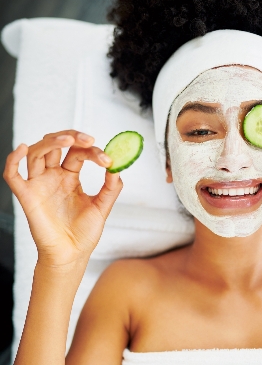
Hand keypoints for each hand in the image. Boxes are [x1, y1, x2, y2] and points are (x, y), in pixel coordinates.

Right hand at [3, 130, 122, 267]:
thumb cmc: (83, 233)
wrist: (72, 255)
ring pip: (37, 153)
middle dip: (71, 137)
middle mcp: (53, 177)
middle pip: (56, 146)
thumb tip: (118, 166)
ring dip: (50, 142)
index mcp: (70, 177)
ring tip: (67, 140)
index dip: (92, 152)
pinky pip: (13, 175)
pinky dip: (13, 160)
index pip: (77, 153)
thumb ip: (111, 187)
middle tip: (89, 140)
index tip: (108, 159)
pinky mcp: (27, 196)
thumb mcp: (102, 207)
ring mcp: (39, 184)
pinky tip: (24, 148)